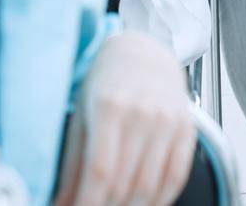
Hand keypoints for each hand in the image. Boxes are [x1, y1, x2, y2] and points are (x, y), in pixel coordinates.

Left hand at [53, 32, 196, 205]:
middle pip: (125, 183)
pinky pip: (175, 177)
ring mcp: (168, 121)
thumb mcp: (81, 117)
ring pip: (150, 186)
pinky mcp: (186, 129)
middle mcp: (142, 113)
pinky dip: (160, 200)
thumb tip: (59, 204)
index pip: (100, 170)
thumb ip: (72, 165)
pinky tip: (144, 204)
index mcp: (109, 107)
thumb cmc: (106, 86)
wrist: (145, 54)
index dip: (89, 202)